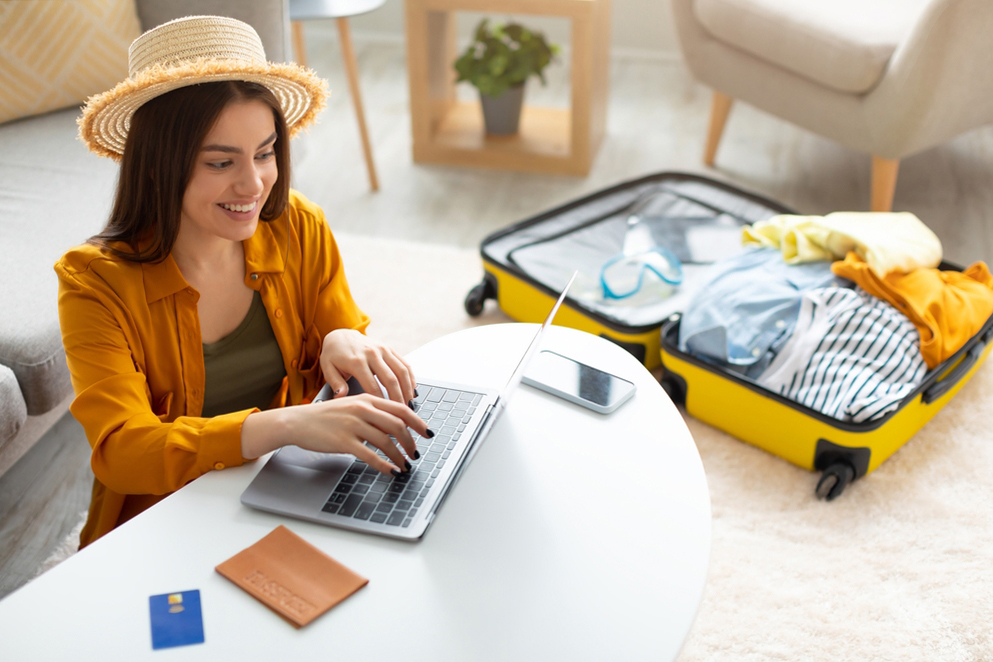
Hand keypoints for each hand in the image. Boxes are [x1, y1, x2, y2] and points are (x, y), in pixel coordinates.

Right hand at [241, 394, 430, 474]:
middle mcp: (362, 409)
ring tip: (405, 465)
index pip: (400, 409)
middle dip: (410, 442)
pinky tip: (391, 471)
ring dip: (399, 456)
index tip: (427, 433)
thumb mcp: (351, 406)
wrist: (297, 421)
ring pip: (386, 442)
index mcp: (367, 399)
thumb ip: (372, 412)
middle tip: (416, 453)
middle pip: (397, 425)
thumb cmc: (325, 416)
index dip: (417, 422)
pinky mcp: (344, 441)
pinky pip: (370, 455)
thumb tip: (395, 425)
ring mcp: (353, 425)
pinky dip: (384, 465)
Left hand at [320, 329, 416, 405]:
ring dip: (407, 389)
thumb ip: (336, 383)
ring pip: (401, 371)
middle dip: (398, 398)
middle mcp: (372, 354)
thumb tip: (341, 397)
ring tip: (409, 404)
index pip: (372, 386)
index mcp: (356, 361)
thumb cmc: (334, 355)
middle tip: (401, 413)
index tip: (385, 415)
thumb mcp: (328, 369)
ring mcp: (382, 350)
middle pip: (391, 380)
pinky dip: (410, 378)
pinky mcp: (389, 348)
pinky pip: (404, 363)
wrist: (340, 335)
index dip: (380, 402)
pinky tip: (412, 390)